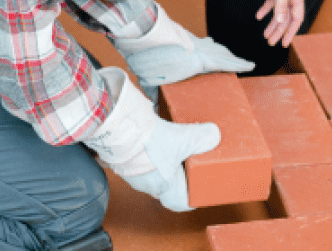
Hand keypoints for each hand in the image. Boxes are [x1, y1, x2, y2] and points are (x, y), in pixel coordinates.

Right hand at [84, 67, 218, 210]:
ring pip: (151, 175)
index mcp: (165, 186)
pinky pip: (138, 163)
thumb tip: (213, 135)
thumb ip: (201, 138)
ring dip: (161, 164)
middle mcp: (147, 184)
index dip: (191, 198)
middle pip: (167, 187)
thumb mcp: (183, 138)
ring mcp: (132, 174)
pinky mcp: (122, 160)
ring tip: (170, 147)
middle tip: (188, 163)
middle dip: (177, 176)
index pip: (180, 203)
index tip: (199, 190)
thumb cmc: (148, 142)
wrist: (118, 128)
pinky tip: (152, 140)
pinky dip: (147, 154)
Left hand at [115, 4, 254, 94]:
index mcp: (198, 60)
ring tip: (226, 57)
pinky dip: (207, 46)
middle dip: (232, 59)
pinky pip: (200, 41)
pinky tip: (206, 45)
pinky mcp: (181, 35)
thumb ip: (156, 95)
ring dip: (220, 52)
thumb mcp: (151, 81)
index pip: (225, 62)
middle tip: (241, 65)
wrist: (140, 31)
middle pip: (221, 53)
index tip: (251, 66)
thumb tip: (154, 110)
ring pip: (211, 45)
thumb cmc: (147, 59)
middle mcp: (198, 48)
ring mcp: (190, 40)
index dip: (239, 65)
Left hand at [257, 0, 304, 47]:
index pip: (296, 18)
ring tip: (265, 34)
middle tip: (271, 42)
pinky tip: (259, 16)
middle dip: (279, 31)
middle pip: (286, 17)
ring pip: (279, 11)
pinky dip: (266, 9)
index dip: (290, 32)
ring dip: (272, 23)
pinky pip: (272, 1)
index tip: (283, 43)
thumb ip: (281, 3)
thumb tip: (281, 20)